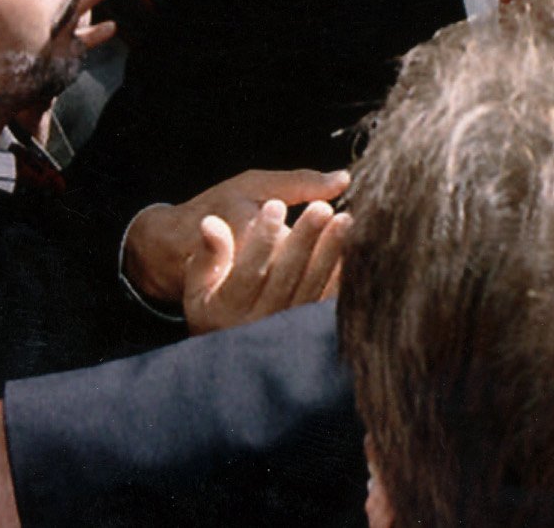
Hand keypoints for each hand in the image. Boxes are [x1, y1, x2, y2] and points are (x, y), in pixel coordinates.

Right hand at [183, 197, 349, 334]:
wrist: (229, 349)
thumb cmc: (211, 301)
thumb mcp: (198, 281)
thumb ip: (207, 252)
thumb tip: (211, 223)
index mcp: (224, 310)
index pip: (247, 271)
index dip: (262, 238)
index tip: (275, 204)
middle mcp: (256, 324)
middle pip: (285, 277)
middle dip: (304, 240)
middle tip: (321, 208)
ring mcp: (284, 332)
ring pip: (311, 289)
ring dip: (330, 254)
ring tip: (345, 221)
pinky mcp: (307, 333)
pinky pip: (328, 303)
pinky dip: (342, 277)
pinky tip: (355, 251)